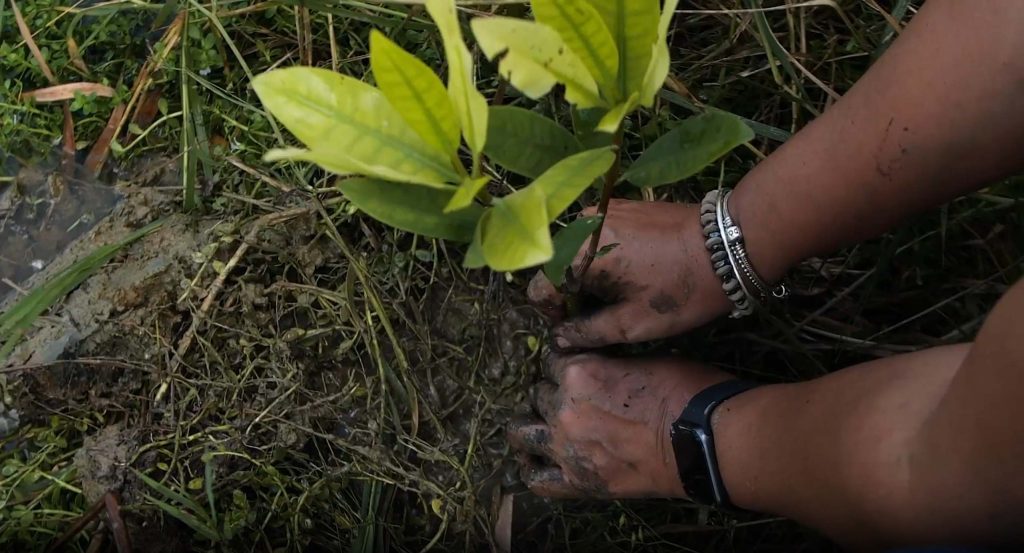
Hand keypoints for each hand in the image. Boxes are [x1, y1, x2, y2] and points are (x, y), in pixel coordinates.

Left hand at [508, 353, 730, 498]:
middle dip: (551, 392)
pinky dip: (532, 469)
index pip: (551, 360)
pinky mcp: (578, 482)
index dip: (564, 363)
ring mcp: (566, 448)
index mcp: (577, 372)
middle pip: (538, 393)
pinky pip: (537, 479)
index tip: (574, 368)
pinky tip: (534, 462)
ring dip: (531, 424)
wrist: (705, 442)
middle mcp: (562, 408)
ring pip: (522, 432)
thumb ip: (607, 364)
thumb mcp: (643, 360)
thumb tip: (598, 367)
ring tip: (542, 425)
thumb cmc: (685, 392)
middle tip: (572, 399)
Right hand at [528, 199, 731, 349]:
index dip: (553, 314)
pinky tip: (631, 270)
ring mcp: (601, 210)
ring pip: (575, 251)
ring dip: (588, 275)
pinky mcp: (620, 205)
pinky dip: (602, 256)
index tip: (579, 327)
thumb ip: (588, 332)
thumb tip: (560, 339)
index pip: (540, 287)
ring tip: (620, 293)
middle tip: (604, 314)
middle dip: (572, 294)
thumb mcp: (633, 324)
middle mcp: (582, 225)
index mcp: (579, 255)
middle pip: (556, 267)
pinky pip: (595, 235)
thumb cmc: (681, 289)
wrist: (728, 244)